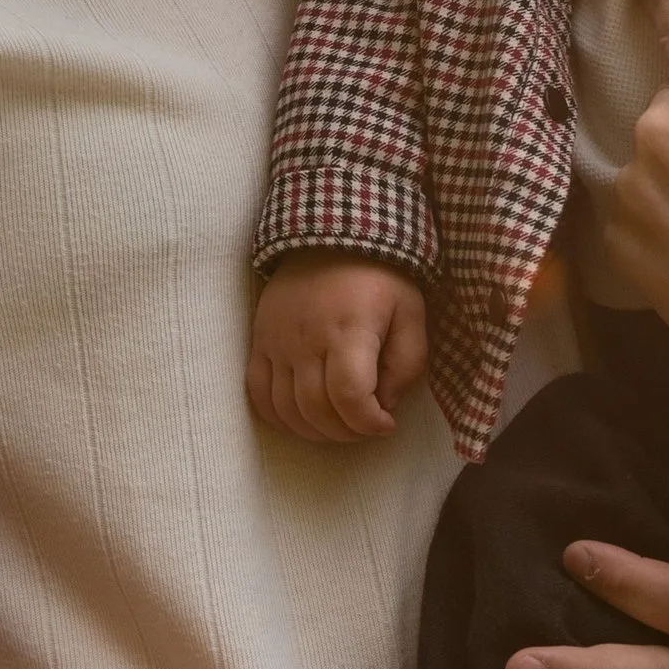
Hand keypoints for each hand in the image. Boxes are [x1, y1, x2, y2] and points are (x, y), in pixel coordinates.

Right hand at [247, 253, 427, 442]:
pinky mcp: (260, 341)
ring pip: (286, 410)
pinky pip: (257, 393)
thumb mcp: (411, 312)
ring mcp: (277, 341)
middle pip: (316, 411)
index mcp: (350, 329)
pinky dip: (278, 417)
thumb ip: (407, 362)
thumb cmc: (380, 277)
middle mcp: (307, 339)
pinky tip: (303, 418)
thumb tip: (385, 404)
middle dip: (347, 433)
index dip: (368, 423)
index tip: (386, 423)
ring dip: (315, 431)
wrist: (330, 235)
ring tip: (340, 423)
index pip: (349, 396)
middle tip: (365, 426)